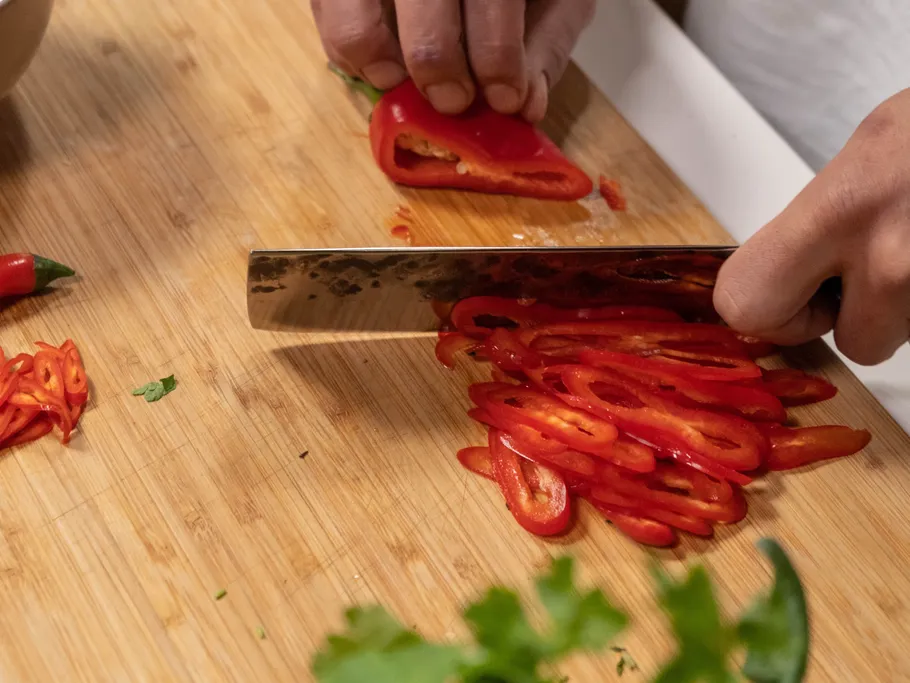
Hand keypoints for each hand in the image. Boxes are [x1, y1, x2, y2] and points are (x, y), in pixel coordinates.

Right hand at [311, 0, 594, 120]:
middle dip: (438, 62)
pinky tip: (381, 64)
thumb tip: (526, 105)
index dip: (497, 54)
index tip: (504, 98)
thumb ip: (545, 43)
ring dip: (376, 57)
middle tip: (452, 101)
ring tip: (399, 81)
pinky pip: (326, 8)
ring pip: (353, 9)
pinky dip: (347, 47)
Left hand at [714, 88, 909, 365]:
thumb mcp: (865, 152)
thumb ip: (814, 219)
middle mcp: (893, 256)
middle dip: (851, 322)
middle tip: (858, 281)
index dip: (766, 310)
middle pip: (853, 345)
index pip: (746, 303)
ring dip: (907, 303)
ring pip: (905, 334)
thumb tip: (785, 266)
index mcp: (839, 209)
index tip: (786, 293)